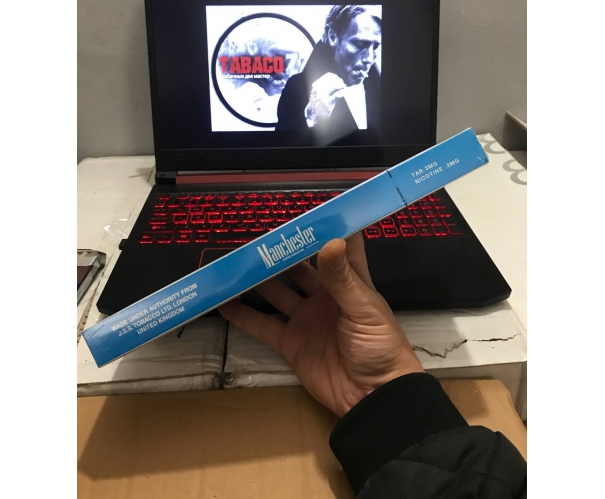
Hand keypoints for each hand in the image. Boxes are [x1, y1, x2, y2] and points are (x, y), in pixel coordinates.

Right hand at [218, 233, 423, 416]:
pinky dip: (244, 315)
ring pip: (277, 292)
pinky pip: (264, 326)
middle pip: (298, 267)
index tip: (306, 208)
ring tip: (234, 262)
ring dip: (257, 280)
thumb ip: (342, 277)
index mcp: (350, 282)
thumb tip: (330, 240)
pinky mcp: (292, 344)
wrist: (373, 397)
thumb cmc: (380, 346)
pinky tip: (224, 302)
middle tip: (254, 235)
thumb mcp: (363, 308)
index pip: (340, 247)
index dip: (326, 228)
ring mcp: (306, 319)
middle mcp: (326, 296)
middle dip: (279, 253)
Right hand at [304, 73, 346, 127]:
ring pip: (334, 86)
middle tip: (343, 84)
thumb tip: (335, 79)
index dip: (335, 77)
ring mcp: (323, 96)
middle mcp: (318, 89)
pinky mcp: (328, 103)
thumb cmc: (317, 103)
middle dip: (339, 81)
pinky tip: (345, 91)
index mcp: (316, 85)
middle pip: (332, 80)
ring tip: (344, 87)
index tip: (338, 79)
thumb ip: (323, 85)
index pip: (328, 76)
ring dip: (341, 85)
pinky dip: (343, 92)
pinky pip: (337, 95)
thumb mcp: (317, 92)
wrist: (313, 115)